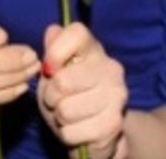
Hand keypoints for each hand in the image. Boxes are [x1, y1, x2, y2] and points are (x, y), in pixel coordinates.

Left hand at [38, 23, 127, 157]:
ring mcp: (116, 95)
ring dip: (58, 117)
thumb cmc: (69, 94)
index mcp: (94, 49)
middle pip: (62, 81)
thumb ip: (52, 51)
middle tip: (56, 99)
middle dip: (50, 96)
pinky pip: (71, 132)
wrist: (95, 130)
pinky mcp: (114, 123)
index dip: (55, 52)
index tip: (49, 69)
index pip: (76, 33)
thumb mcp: (54, 71)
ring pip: (65, 110)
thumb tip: (52, 31)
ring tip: (67, 114)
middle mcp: (111, 67)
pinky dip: (67, 134)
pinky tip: (77, 128)